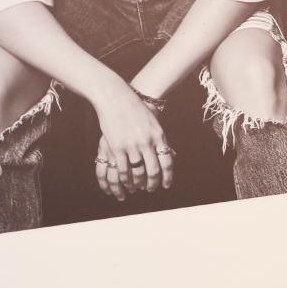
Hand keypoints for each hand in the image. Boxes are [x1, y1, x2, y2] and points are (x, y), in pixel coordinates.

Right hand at [92, 83, 173, 199]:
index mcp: (159, 136)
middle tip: (151, 189)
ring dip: (138, 183)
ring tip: (137, 188)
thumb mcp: (153, 123)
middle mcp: (148, 142)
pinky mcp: (117, 146)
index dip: (168, 176)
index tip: (166, 185)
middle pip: (153, 170)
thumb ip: (160, 139)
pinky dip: (125, 178)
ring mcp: (132, 145)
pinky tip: (125, 183)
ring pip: (138, 172)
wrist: (116, 98)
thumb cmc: (136, 109)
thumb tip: (169, 153)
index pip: (167, 162)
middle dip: (153, 183)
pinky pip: (123, 168)